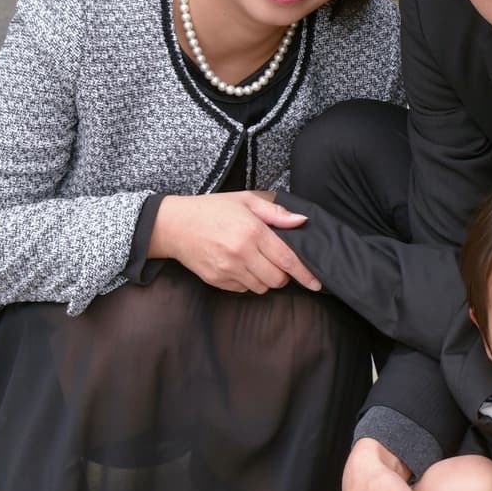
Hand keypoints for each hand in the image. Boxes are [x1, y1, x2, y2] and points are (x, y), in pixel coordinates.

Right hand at [148, 190, 321, 293]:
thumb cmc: (213, 209)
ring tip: (256, 261)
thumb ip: (276, 212)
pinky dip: (247, 282)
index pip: (287, 259)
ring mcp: (227, 269)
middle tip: (277, 262)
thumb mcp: (246, 200)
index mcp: (253, 231)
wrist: (175, 225)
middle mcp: (241, 253)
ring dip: (266, 279)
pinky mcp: (216, 280)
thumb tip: (302, 220)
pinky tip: (240, 266)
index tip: (317, 283)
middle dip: (283, 275)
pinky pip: (242, 290)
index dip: (305, 274)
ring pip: (261, 288)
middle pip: (277, 280)